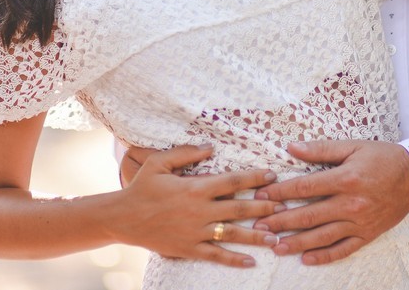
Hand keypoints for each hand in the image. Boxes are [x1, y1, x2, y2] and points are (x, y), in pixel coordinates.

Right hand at [118, 144, 284, 267]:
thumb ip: (186, 153)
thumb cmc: (142, 187)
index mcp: (195, 187)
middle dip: (264, 207)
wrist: (123, 218)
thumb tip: (211, 147)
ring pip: (232, 234)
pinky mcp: (189, 248)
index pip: (232, 181)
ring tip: (277, 237)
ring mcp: (195, 231)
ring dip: (256, 236)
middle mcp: (199, 210)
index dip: (254, 178)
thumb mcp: (160, 163)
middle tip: (285, 206)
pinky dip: (234, 259)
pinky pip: (215, 255)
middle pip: (239, 209)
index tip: (272, 175)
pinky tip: (250, 262)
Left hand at [250, 140, 408, 265]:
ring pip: (322, 236)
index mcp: (345, 179)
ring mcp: (359, 222)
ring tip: (275, 247)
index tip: (262, 196)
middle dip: (281, 221)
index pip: (305, 187)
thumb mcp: (353, 147)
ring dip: (297, 242)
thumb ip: (321, 149)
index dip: (281, 192)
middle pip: (309, 215)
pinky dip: (324, 256)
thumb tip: (292, 147)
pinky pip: (343, 249)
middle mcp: (351, 204)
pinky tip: (306, 259)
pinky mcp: (367, 235)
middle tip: (259, 226)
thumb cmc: (382, 158)